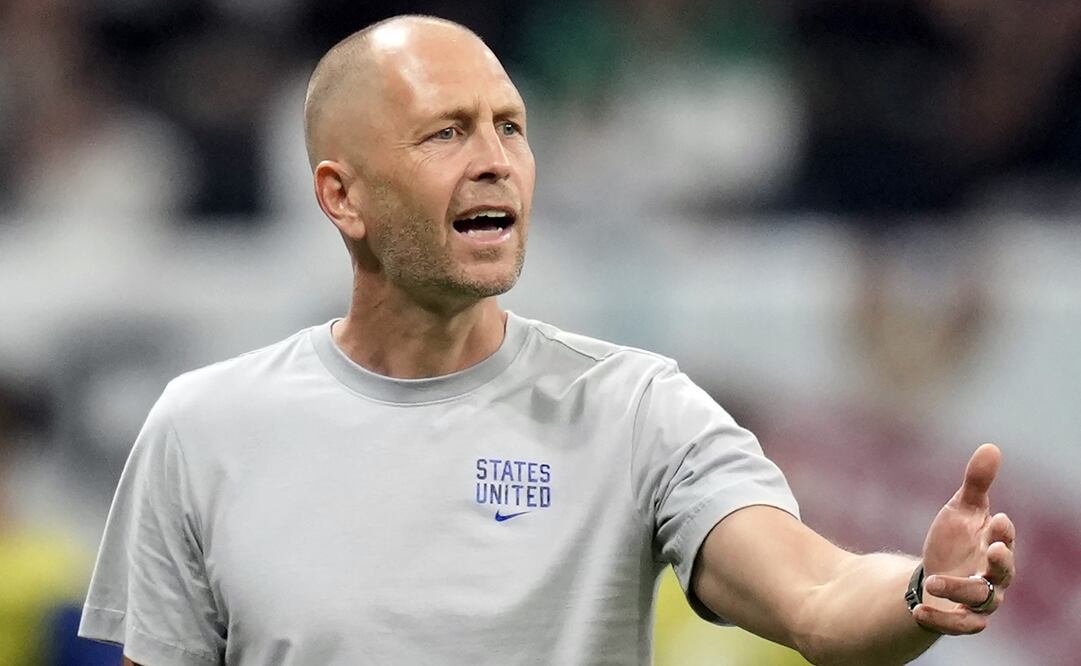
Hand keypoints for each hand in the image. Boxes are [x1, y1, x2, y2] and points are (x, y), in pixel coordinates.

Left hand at [914, 443, 1015, 634]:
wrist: (937, 573)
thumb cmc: (957, 539)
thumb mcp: (961, 509)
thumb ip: (976, 482)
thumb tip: (991, 446)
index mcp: (994, 545)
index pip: (1006, 538)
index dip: (1005, 531)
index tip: (999, 519)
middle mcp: (993, 575)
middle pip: (1005, 573)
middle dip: (1002, 563)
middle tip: (994, 550)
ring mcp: (979, 600)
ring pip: (982, 602)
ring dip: (959, 591)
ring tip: (933, 581)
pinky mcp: (961, 619)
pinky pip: (959, 626)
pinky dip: (941, 620)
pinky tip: (918, 610)